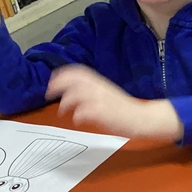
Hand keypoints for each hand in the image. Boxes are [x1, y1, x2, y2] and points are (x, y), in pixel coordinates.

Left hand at [46, 65, 183, 141]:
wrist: (142, 118)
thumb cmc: (125, 109)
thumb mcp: (108, 94)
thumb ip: (92, 91)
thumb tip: (74, 93)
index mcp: (101, 82)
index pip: (79, 71)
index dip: (63, 74)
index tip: (52, 81)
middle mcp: (99, 88)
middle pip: (74, 80)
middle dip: (58, 84)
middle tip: (49, 93)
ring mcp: (101, 100)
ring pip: (76, 94)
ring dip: (66, 102)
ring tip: (62, 111)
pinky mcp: (103, 113)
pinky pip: (84, 112)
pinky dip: (77, 115)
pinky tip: (77, 120)